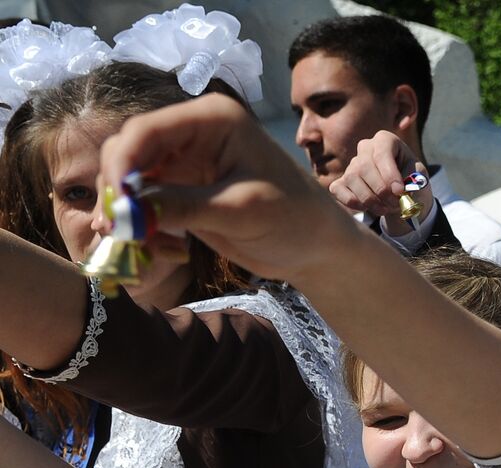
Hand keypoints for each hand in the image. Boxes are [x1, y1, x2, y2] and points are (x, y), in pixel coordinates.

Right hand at [98, 94, 351, 285]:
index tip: (116, 203)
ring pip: (131, 179)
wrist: (318, 246)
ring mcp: (185, 163)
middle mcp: (193, 133)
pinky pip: (144, 203)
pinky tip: (154, 248)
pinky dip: (142, 225)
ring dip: (126, 211)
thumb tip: (127, 211)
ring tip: (132, 244)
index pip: (147, 130)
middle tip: (116, 230)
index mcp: (212, 119)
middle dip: (118, 189)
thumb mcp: (242, 211)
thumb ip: (184, 207)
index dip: (122, 163)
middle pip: (130, 151)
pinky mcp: (183, 191)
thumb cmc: (295, 219)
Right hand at [329, 131, 432, 233]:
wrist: (401, 193)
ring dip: (370, 199)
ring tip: (387, 208)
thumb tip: (400, 191)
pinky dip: (353, 203)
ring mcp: (351, 164)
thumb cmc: (410, 179)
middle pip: (365, 167)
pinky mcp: (341, 181)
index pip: (382, 153)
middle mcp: (365, 148)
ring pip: (352, 179)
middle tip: (396, 204)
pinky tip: (368, 208)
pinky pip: (339, 191)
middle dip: (381, 190)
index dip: (390, 174)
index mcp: (385, 140)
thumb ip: (413, 180)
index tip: (399, 192)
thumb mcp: (419, 177)